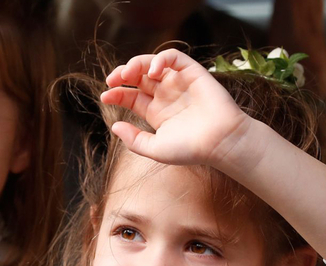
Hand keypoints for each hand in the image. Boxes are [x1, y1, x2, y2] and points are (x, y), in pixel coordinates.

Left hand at [100, 49, 249, 166]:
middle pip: (138, 77)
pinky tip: (152, 70)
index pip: (131, 96)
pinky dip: (160, 58)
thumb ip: (134, 140)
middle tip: (112, 80)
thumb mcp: (155, 148)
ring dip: (136, 64)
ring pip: (152, 64)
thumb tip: (114, 125)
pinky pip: (174, 57)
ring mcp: (179, 83)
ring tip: (126, 74)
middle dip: (122, 75)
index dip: (116, 93)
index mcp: (155, 112)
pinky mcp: (193, 72)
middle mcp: (166, 95)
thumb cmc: (191, 149)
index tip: (105, 96)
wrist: (220, 143)